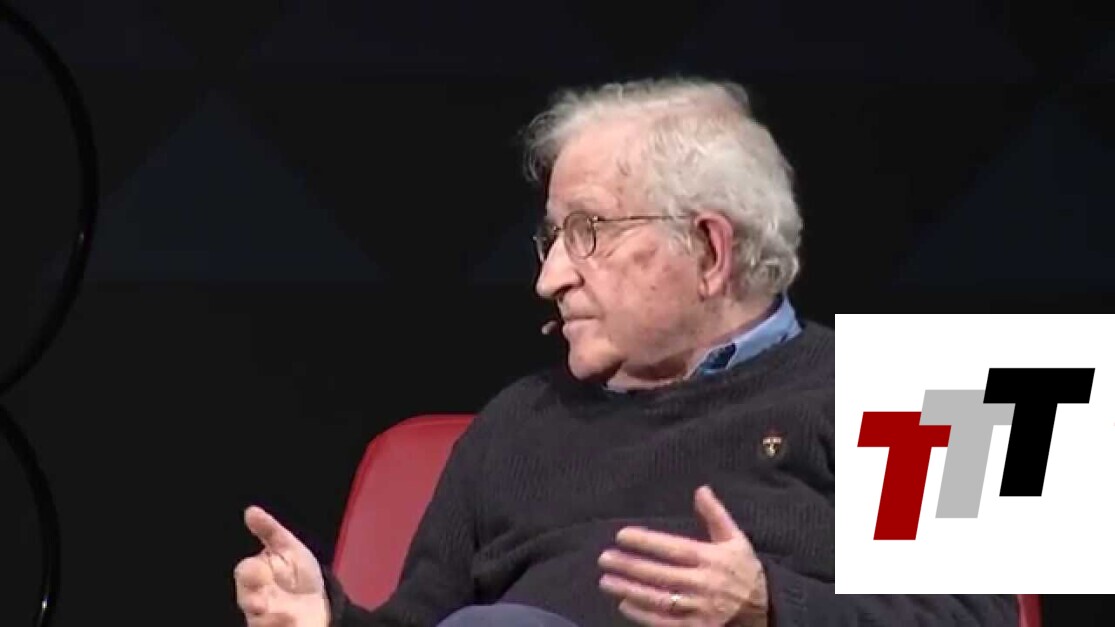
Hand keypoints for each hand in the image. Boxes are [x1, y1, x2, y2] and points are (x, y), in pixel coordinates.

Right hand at [234, 506, 329, 626]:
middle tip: (262, 604)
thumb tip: (250, 511)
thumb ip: (269, 531)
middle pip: (246, 600)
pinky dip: (283, 626)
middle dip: (253, 601)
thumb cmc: (298, 574)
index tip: (262, 572)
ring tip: (288, 615)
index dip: (252, 573)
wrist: (321, 603)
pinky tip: (293, 622)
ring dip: (271, 619)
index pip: (246, 572)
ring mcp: (265, 618)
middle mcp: (256, 598)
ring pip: (259, 621)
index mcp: (257, 574)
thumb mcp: (289, 548)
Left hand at [598, 486, 768, 626]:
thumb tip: (701, 489)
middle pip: (660, 574)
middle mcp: (703, 584)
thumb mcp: (736, 539)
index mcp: (711, 559)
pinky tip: (624, 604)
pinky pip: (665, 623)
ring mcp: (699, 609)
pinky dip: (643, 615)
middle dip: (630, 566)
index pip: (673, 548)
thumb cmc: (744, 570)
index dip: (646, 542)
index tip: (622, 535)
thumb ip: (716, 515)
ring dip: (630, 590)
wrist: (765, 610)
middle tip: (604, 558)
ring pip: (659, 599)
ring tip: (606, 581)